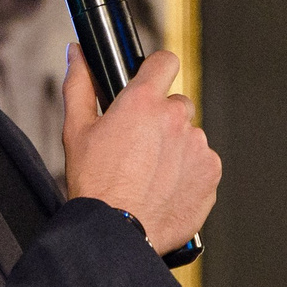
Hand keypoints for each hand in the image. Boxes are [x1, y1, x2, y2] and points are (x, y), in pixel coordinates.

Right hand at [60, 45, 219, 252]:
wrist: (116, 232)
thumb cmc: (95, 184)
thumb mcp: (76, 130)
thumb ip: (79, 84)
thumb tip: (76, 54)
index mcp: (144, 102)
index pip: (165, 61)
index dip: (157, 70)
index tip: (151, 82)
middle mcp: (176, 119)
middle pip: (177, 104)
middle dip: (161, 120)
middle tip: (139, 146)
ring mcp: (198, 146)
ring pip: (189, 137)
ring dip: (175, 149)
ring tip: (150, 174)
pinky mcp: (211, 173)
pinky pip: (202, 164)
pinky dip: (188, 173)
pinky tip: (164, 188)